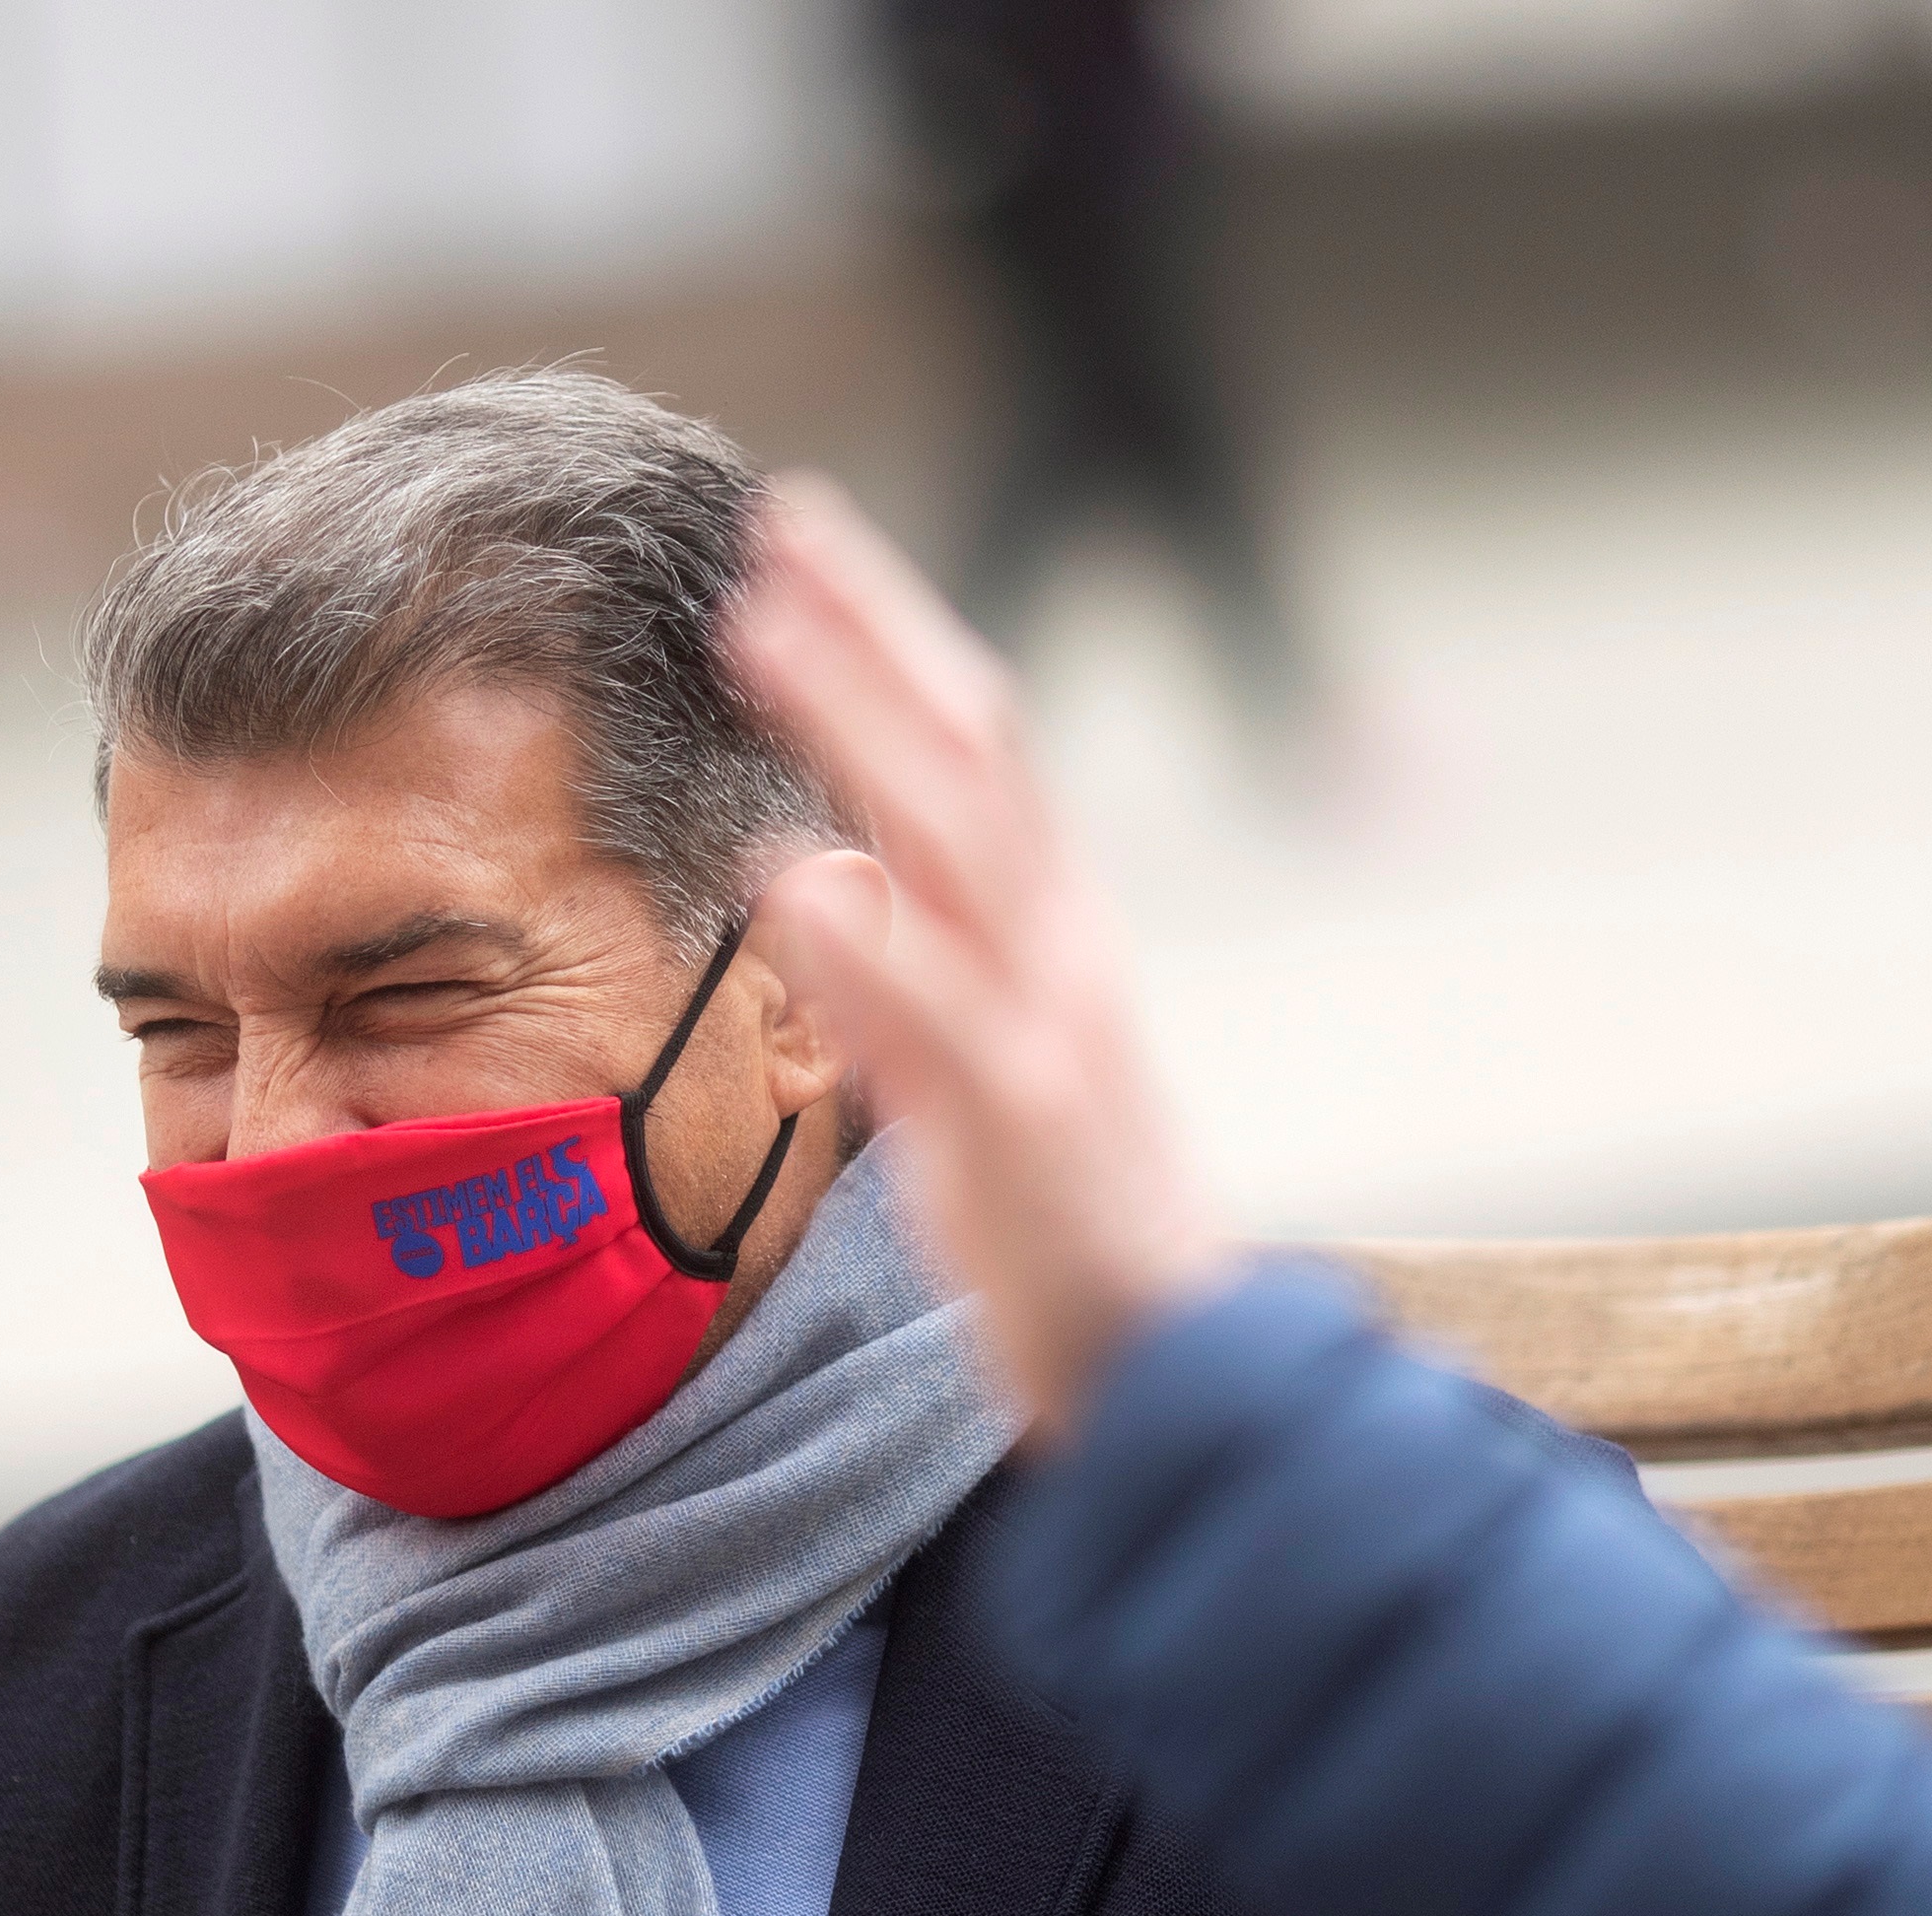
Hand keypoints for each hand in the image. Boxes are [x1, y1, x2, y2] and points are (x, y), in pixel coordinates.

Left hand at [724, 477, 1237, 1438]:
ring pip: (957, 841)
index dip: (889, 638)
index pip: (973, 750)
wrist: (1175, 1369)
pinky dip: (866, 937)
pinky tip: (787, 871)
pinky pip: (940, 1015)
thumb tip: (816, 875)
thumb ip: (899, 975)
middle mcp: (1060, 950)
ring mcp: (1049, 1027)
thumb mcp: (973, 1076)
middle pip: (971, 753)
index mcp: (1050, 931)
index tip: (796, 546)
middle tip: (774, 531)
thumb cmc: (1066, 1225)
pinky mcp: (1025, 1123)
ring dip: (856, 726)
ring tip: (756, 634)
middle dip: (874, 634)